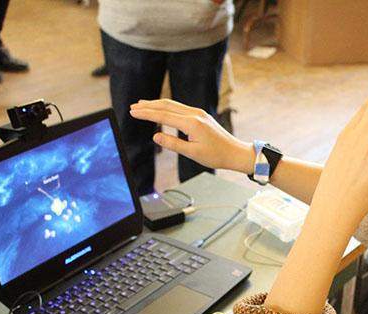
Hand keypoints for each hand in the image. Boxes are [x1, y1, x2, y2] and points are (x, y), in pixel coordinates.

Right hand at [129, 99, 253, 172]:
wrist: (235, 152)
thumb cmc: (216, 155)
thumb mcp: (192, 153)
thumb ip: (173, 143)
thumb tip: (156, 135)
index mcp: (192, 123)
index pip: (163, 115)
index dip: (146, 114)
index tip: (132, 112)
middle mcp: (195, 114)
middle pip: (167, 105)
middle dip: (149, 106)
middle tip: (133, 106)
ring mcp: (198, 113)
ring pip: (173, 105)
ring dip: (157, 104)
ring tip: (142, 105)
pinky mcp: (201, 116)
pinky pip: (180, 108)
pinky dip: (167, 107)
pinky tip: (161, 109)